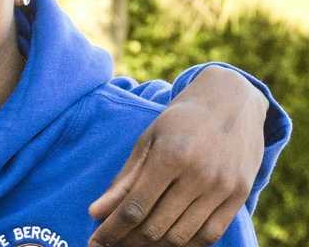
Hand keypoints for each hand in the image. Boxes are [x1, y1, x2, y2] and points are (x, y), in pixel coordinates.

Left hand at [88, 66, 267, 246]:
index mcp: (170, 157)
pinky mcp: (240, 195)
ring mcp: (222, 188)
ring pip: (182, 236)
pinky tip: (167, 243)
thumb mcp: (147, 141)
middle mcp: (199, 175)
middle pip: (157, 227)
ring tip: (134, 244)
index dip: (111, 230)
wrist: (230, 101)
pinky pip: (210, 234)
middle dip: (128, 241)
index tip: (94, 242)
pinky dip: (186, 245)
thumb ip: (124, 179)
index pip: (134, 207)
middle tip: (112, 243)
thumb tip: (96, 213)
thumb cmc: (180, 120)